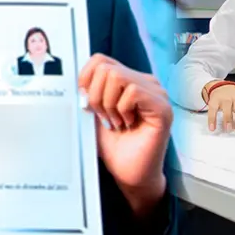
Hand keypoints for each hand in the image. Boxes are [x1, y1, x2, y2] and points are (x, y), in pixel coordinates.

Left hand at [79, 55, 170, 218]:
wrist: (130, 175)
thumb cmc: (115, 147)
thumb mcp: (94, 115)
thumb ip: (88, 94)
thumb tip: (72, 81)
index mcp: (130, 80)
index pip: (100, 60)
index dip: (85, 80)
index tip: (86, 105)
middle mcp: (146, 82)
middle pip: (106, 67)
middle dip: (96, 96)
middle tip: (104, 119)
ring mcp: (157, 93)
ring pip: (117, 77)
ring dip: (109, 105)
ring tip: (116, 123)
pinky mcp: (162, 107)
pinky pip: (132, 92)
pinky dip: (122, 110)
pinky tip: (127, 125)